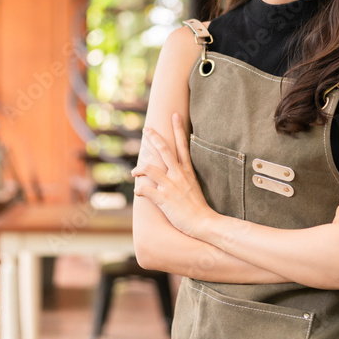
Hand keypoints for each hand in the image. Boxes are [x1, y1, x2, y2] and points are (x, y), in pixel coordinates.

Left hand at [131, 114, 213, 236]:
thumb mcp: (193, 187)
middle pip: (165, 150)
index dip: (178, 129)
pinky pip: (146, 190)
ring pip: (150, 169)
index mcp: (187, 171)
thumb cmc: (198, 208)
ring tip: (134, 172)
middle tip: (146, 128)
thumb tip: (177, 171)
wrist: (205, 223)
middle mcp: (179, 175)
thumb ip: (184, 178)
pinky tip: (138, 193)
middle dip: (154, 138)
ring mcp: (171, 186)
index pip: (182, 145)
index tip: (175, 115)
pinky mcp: (164, 199)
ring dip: (139, 169)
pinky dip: (139, 190)